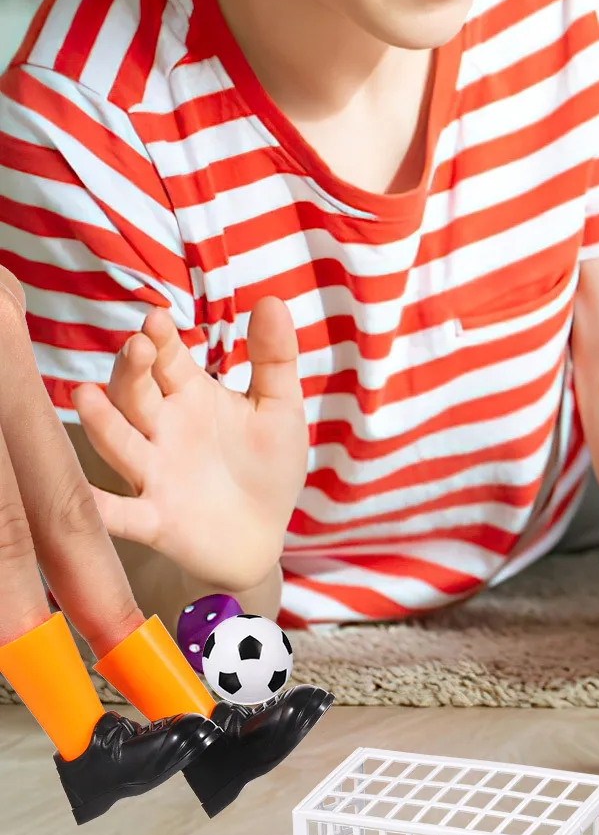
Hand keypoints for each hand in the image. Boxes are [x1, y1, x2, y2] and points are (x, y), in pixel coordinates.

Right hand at [71, 298, 307, 591]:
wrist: (265, 534)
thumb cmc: (267, 465)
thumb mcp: (280, 407)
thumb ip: (274, 358)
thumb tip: (270, 300)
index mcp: (191, 397)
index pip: (168, 361)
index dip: (161, 340)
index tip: (157, 318)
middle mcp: (162, 430)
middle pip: (136, 394)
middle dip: (134, 370)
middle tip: (139, 345)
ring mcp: (153, 474)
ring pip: (120, 443)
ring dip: (103, 422)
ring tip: (86, 395)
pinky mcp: (154, 520)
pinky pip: (121, 514)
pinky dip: (101, 507)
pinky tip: (82, 497)